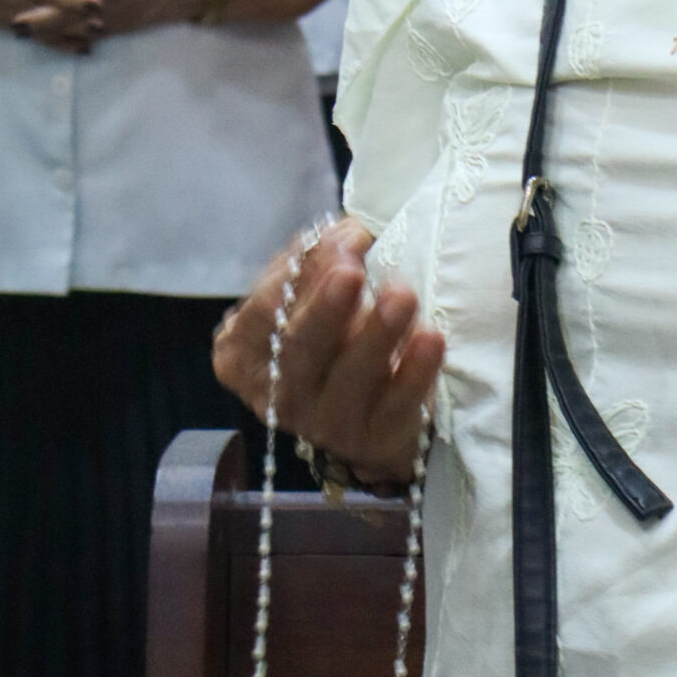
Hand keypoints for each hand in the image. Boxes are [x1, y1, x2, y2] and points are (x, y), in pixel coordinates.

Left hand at [26, 0, 199, 38]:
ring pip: (67, 22)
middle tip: (6, 13)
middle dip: (32, 7)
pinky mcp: (113, 27)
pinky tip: (53, 44)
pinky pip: (86, 35)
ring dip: (42, 28)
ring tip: (20, 32)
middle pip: (58, 1)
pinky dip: (68, 40)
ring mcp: (104, 13)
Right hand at [214, 220, 442, 487]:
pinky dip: (414, 372)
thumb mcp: (311, 291)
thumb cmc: (330, 329)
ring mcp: (323, 423)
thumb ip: (321, 261)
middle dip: (326, 308)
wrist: (366, 403)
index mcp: (246, 351)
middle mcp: (278, 392)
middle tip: (352, 273)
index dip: (298, 274)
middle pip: (299, 350)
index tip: (342, 240)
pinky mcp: (372, 440)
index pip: (263, 312)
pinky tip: (430, 338)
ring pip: (348, 380)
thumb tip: (348, 236)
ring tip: (402, 296)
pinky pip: (394, 407)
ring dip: (377, 335)